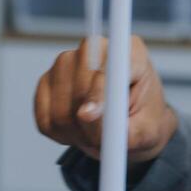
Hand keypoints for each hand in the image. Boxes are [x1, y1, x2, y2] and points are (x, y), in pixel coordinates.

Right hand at [33, 36, 177, 163]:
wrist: (132, 125)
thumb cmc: (144, 123)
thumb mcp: (146, 132)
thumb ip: (121, 125)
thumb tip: (86, 115)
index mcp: (130, 52)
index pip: (105, 66)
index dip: (95, 93)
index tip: (89, 116)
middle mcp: (95, 49)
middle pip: (78, 87)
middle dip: (88, 124)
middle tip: (102, 140)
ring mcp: (67, 62)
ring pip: (58, 108)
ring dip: (75, 133)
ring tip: (94, 135)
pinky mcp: (47, 81)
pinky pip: (44, 118)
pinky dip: (59, 134)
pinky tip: (77, 132)